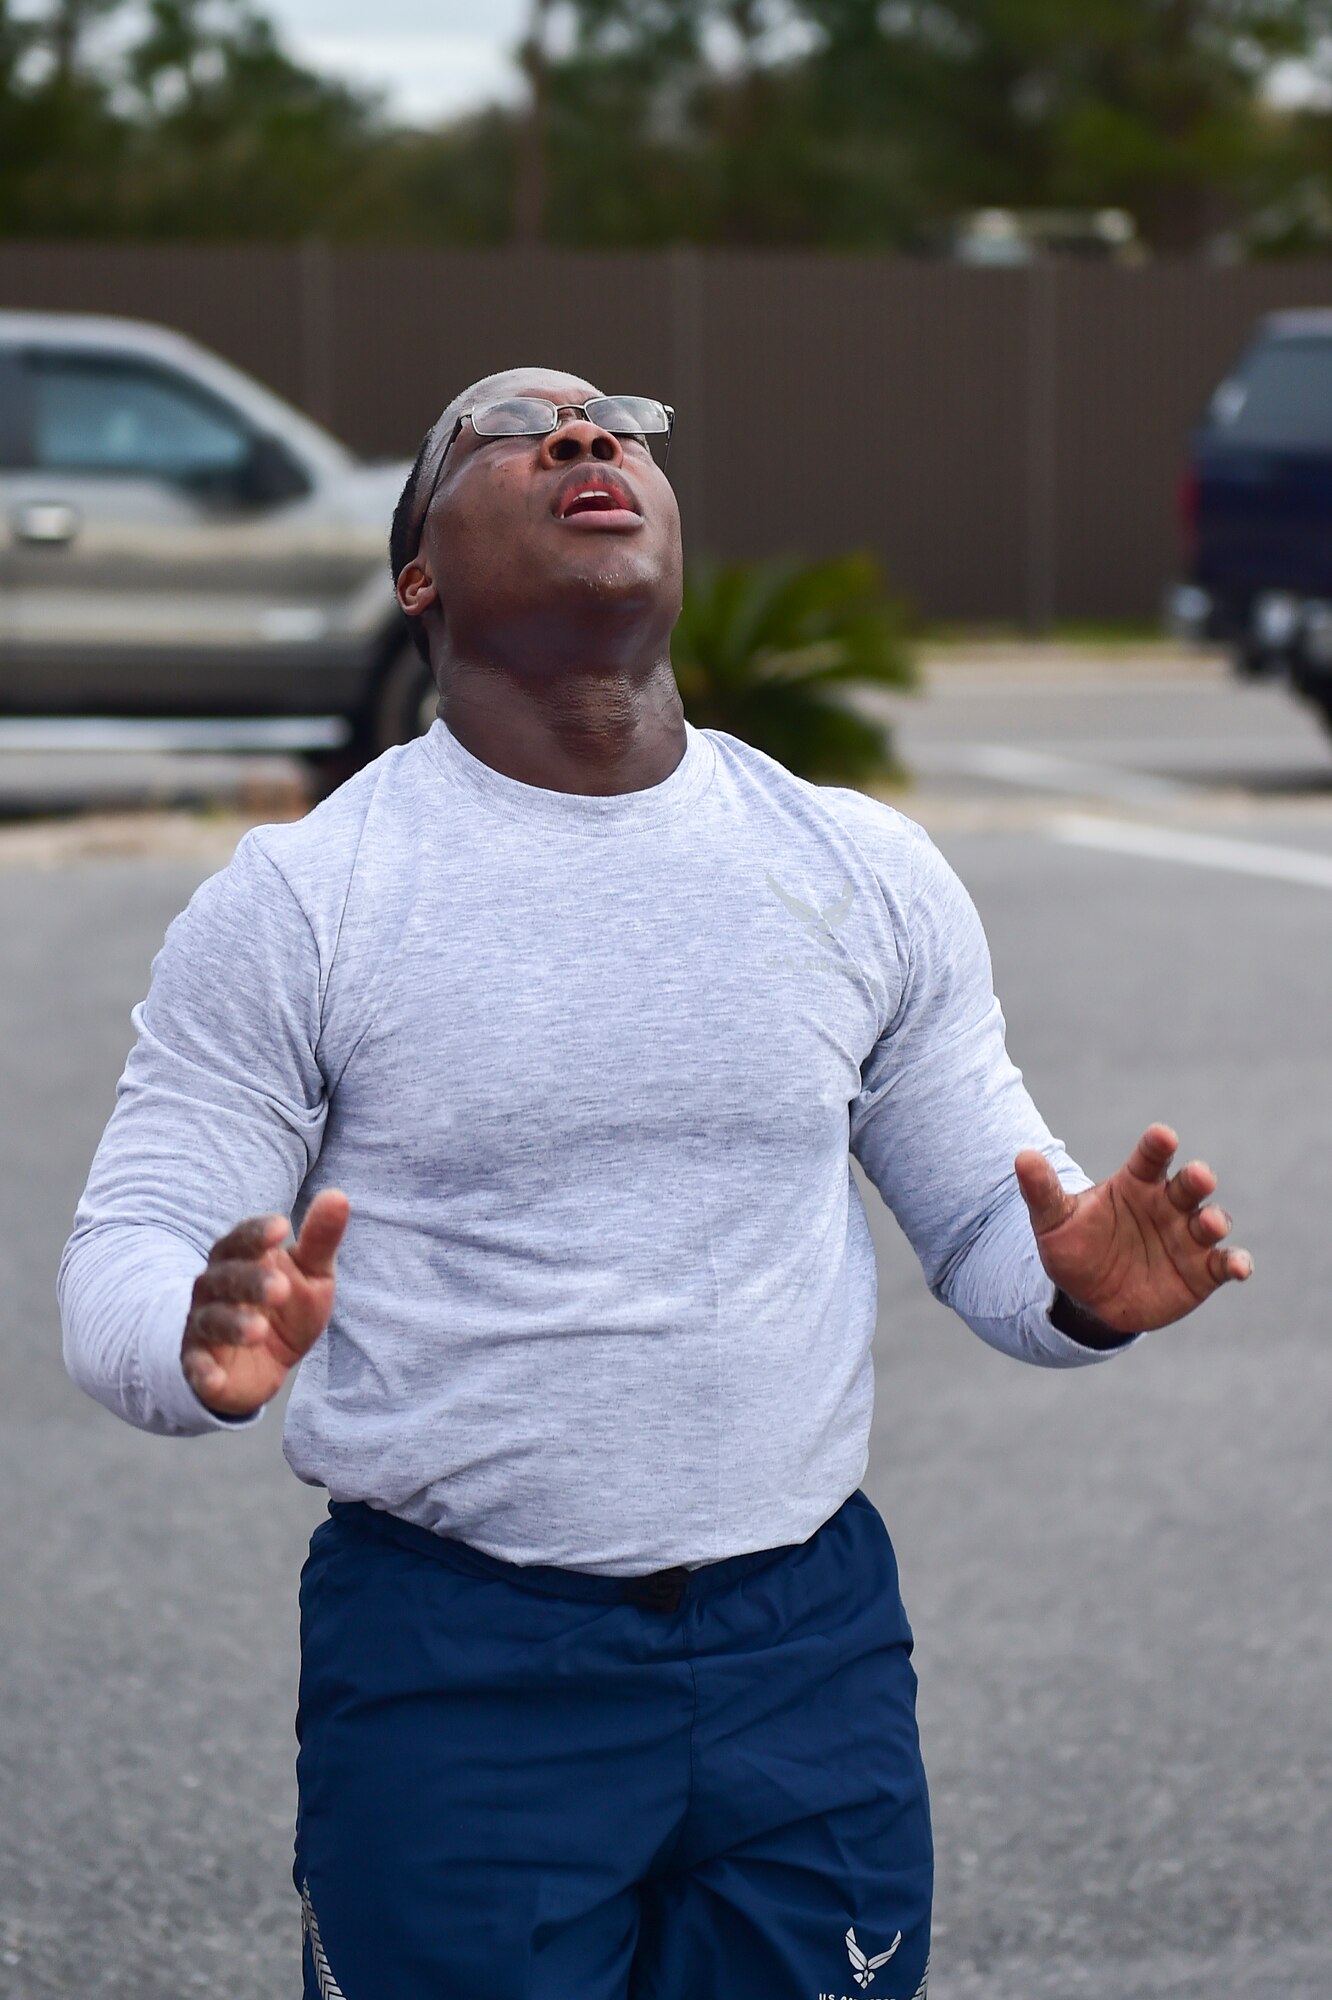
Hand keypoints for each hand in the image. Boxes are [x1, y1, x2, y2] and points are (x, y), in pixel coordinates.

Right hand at [181, 1189, 349, 1416]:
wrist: (261, 1362)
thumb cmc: (285, 1306)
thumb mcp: (311, 1274)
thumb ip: (320, 1239)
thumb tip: (338, 1196)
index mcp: (240, 1257)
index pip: (242, 1239)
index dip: (258, 1234)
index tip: (283, 1228)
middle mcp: (215, 1285)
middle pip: (226, 1277)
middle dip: (251, 1281)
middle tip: (281, 1288)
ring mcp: (203, 1324)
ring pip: (211, 1319)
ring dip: (232, 1324)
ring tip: (260, 1331)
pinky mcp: (198, 1363)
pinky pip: (195, 1365)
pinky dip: (202, 1371)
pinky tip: (215, 1379)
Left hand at [1014, 1125, 1251, 1333]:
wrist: (1089, 1296)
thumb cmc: (1074, 1247)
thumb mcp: (1053, 1220)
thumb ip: (1042, 1190)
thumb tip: (1021, 1156)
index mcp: (1136, 1183)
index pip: (1150, 1157)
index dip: (1157, 1145)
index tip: (1162, 1136)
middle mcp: (1168, 1204)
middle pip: (1188, 1185)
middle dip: (1196, 1179)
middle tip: (1197, 1176)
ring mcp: (1188, 1236)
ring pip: (1211, 1220)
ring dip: (1214, 1220)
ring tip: (1209, 1223)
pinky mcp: (1203, 1270)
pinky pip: (1225, 1263)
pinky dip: (1236, 1262)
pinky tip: (1240, 1267)